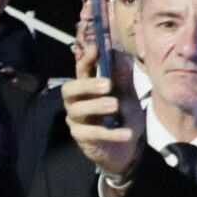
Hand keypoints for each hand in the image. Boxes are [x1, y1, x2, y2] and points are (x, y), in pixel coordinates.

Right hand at [61, 40, 143, 180]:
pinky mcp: (81, 138)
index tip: (95, 49)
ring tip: (115, 105)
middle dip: (87, 85)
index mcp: (87, 87)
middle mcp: (76, 101)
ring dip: (96, 106)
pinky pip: (91, 133)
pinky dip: (110, 133)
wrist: (128, 147)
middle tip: (108, 84)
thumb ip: (122, 76)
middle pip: (69, 89)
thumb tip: (120, 52)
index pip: (81, 70)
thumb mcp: (127, 94)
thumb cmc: (124, 116)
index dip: (85, 59)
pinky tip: (126, 132)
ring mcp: (76, 120)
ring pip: (77, 110)